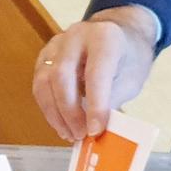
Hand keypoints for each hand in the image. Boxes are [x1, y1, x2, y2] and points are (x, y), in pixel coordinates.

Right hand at [32, 6, 156, 140]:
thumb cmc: (127, 59)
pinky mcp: (44, 56)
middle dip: (69, 111)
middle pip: (61, 75)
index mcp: (104, 37)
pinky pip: (39, 86)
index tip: (95, 131)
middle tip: (80, 135)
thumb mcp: (130, 80)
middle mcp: (76, 36)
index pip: (95, 73)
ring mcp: (56, 44)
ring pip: (44, 81)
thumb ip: (112, 101)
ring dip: (55, 113)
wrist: (120, 36)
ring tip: (70, 134)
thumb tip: (94, 130)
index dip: (95, 105)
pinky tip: (62, 125)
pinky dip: (49, 109)